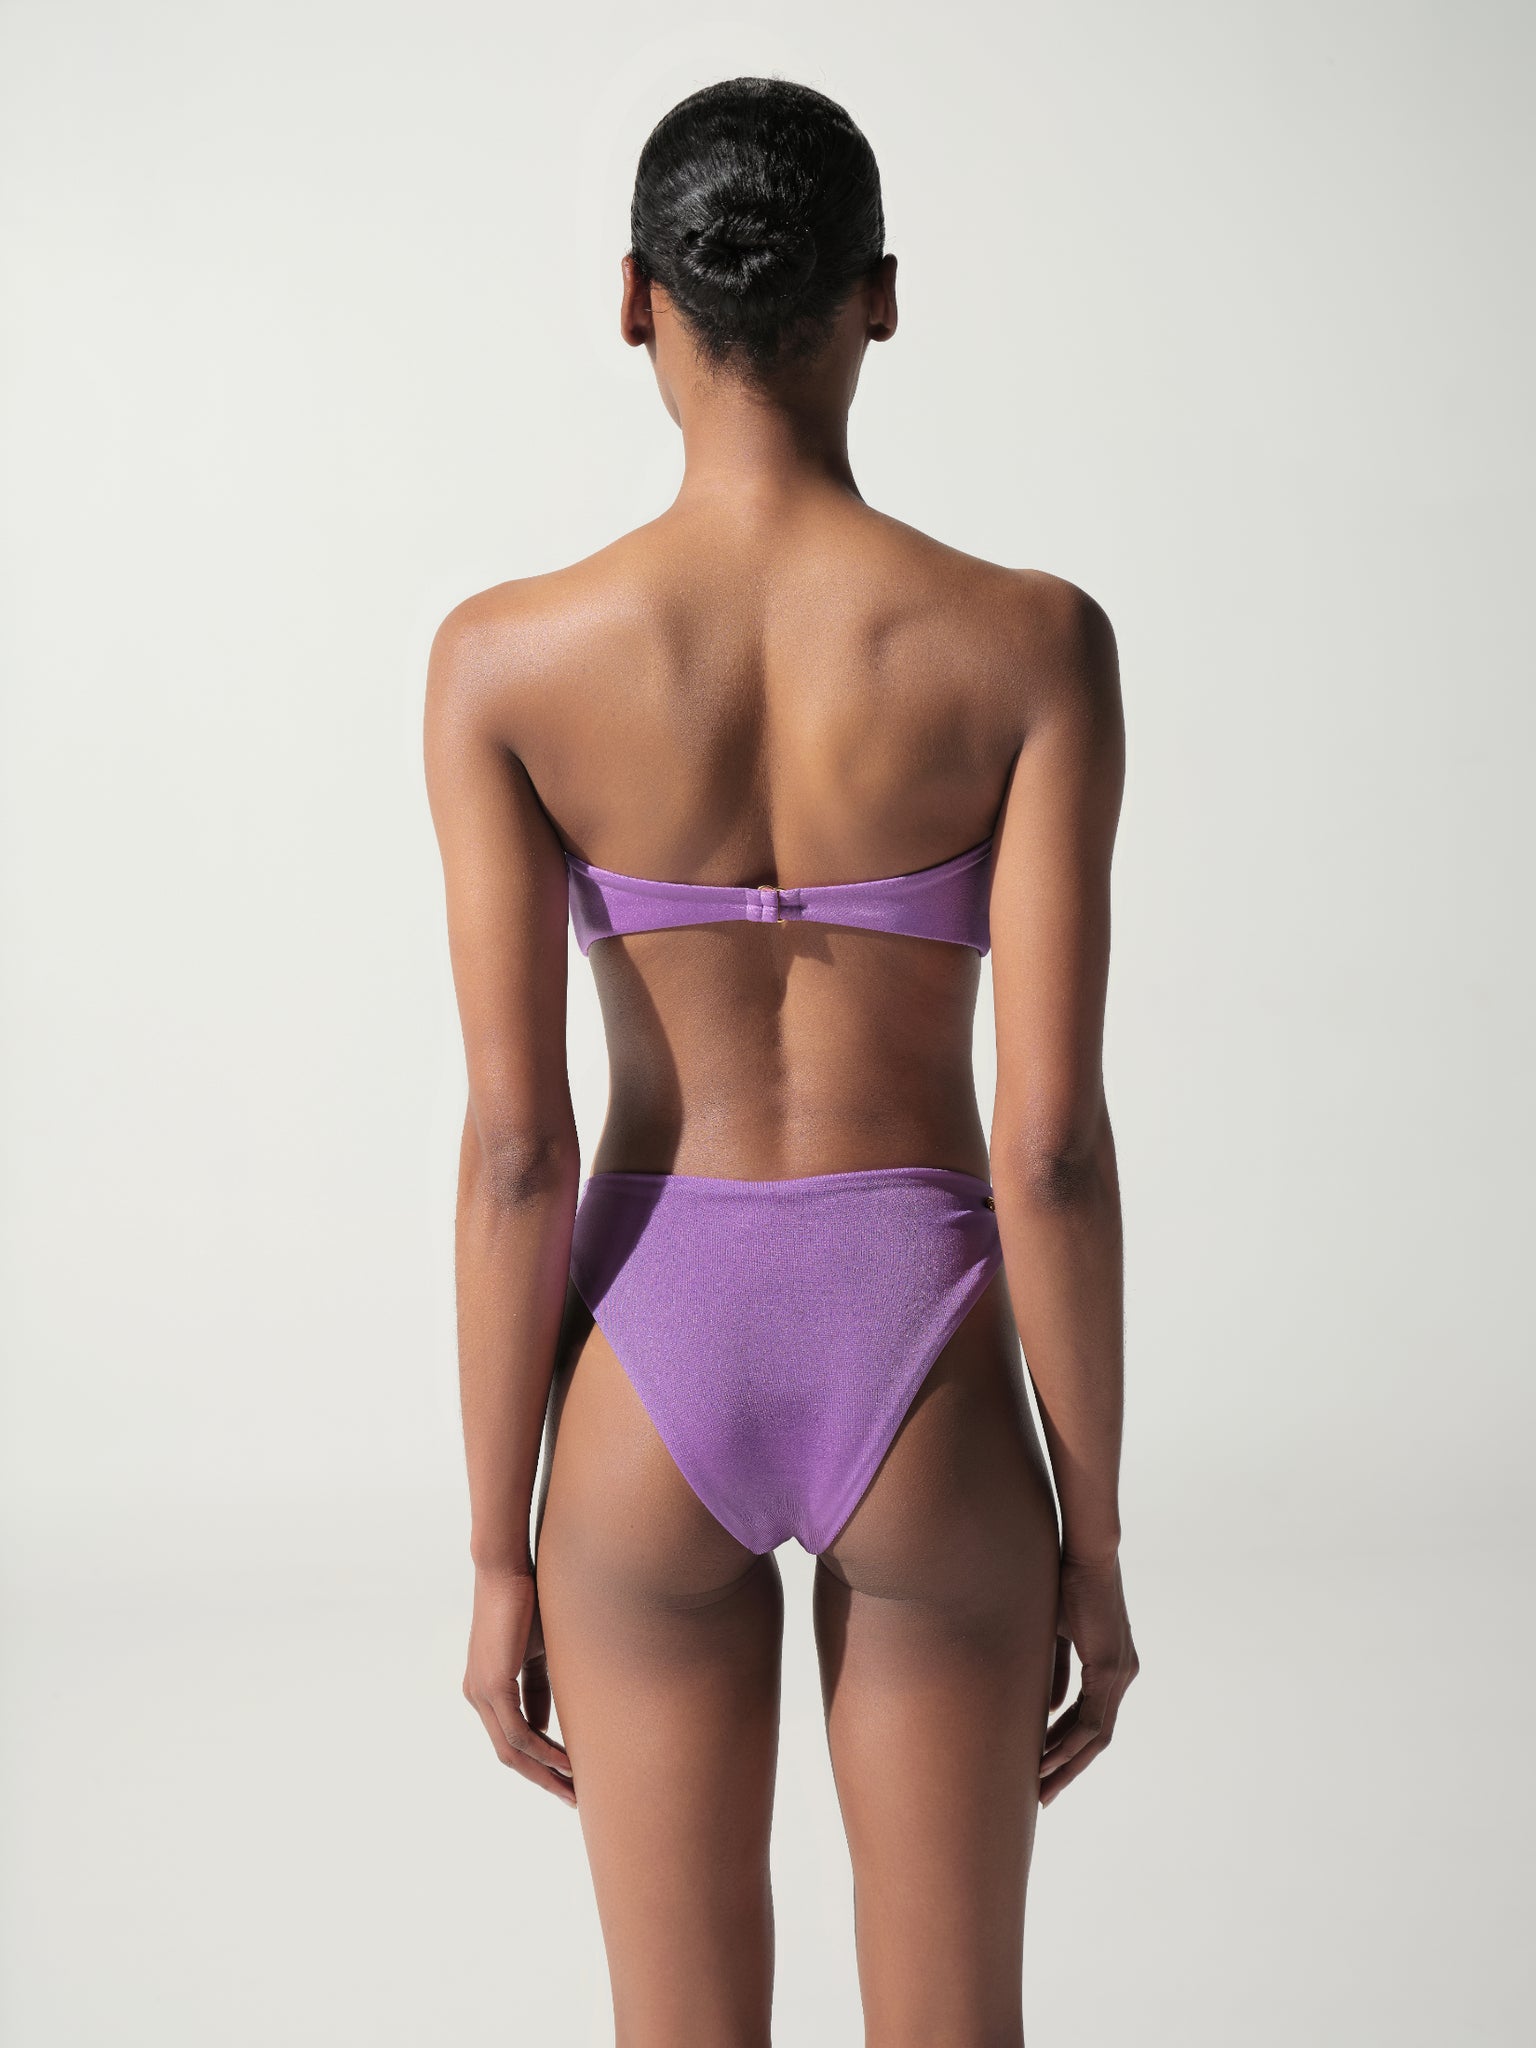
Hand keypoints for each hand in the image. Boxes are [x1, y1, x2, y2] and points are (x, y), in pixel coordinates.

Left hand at [463, 1565, 575, 1805]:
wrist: (507, 1570)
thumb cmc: (526, 1602)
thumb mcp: (537, 1653)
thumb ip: (538, 1688)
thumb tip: (546, 1725)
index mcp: (486, 1689)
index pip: (512, 1738)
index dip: (540, 1762)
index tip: (567, 1777)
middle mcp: (477, 1696)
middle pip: (509, 1754)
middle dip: (542, 1779)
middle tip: (572, 1798)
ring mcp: (481, 1693)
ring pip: (512, 1750)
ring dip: (545, 1773)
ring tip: (574, 1788)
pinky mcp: (491, 1685)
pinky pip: (518, 1732)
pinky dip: (543, 1751)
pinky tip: (566, 1762)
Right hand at [1039, 1551, 1137, 1805]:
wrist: (1086, 1554)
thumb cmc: (1066, 1584)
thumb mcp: (1056, 1635)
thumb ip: (1056, 1671)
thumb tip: (1049, 1708)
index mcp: (1111, 1667)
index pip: (1091, 1720)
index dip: (1068, 1747)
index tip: (1044, 1769)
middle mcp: (1122, 1675)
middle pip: (1097, 1738)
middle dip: (1069, 1768)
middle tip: (1043, 1795)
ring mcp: (1120, 1673)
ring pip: (1096, 1735)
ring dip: (1067, 1763)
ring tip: (1040, 1786)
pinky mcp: (1111, 1668)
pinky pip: (1092, 1718)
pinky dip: (1070, 1742)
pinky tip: (1049, 1759)